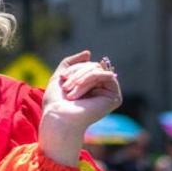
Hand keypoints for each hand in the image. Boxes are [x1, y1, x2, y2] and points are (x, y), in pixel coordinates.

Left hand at [39, 50, 123, 164]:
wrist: (58, 117)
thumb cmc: (56, 102)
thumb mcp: (60, 77)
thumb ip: (72, 63)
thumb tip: (88, 53)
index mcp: (90, 87)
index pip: (87, 66)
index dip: (74, 68)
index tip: (62, 78)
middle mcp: (101, 90)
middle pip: (93, 66)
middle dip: (77, 73)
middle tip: (65, 87)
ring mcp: (109, 94)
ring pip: (98, 69)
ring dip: (80, 78)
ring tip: (69, 91)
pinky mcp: (115, 97)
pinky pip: (105, 75)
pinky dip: (89, 79)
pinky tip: (78, 89)